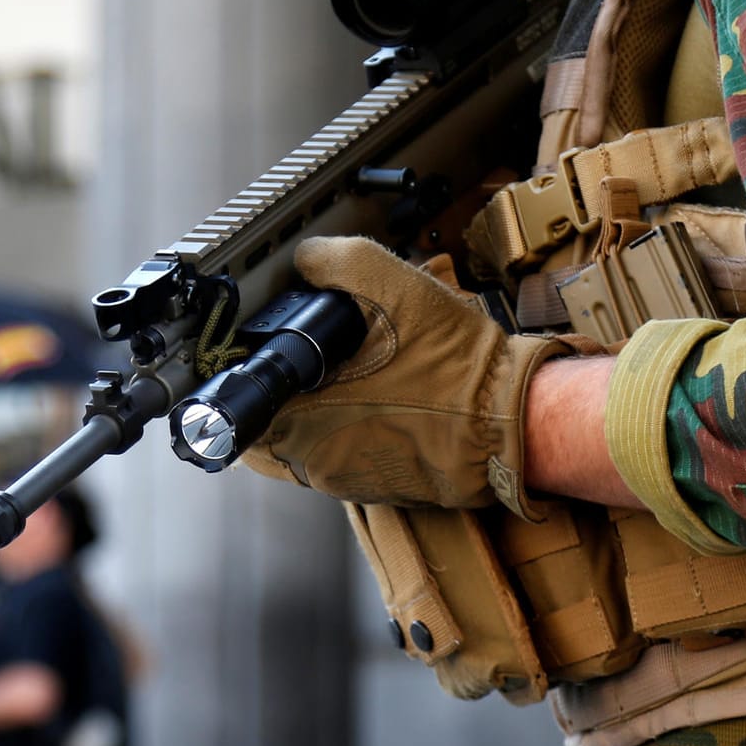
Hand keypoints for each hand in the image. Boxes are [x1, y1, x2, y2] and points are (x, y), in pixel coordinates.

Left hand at [238, 236, 572, 517]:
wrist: (509, 420)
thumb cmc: (452, 366)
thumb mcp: (390, 283)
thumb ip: (333, 261)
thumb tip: (305, 258)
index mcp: (296, 419)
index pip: (236, 404)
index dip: (242, 368)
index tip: (262, 349)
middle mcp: (309, 461)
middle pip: (264, 422)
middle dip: (281, 388)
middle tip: (312, 358)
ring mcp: (339, 480)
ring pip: (298, 441)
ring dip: (310, 409)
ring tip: (350, 374)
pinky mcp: (370, 487)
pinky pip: (336, 454)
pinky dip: (344, 427)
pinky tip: (375, 397)